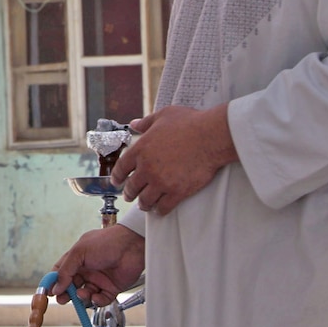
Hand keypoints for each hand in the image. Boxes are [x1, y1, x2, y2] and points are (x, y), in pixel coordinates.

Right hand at [51, 224, 144, 306]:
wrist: (131, 246)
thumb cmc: (106, 242)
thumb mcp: (79, 253)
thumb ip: (66, 270)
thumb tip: (56, 287)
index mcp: (77, 258)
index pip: (61, 271)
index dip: (54, 281)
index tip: (49, 291)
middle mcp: (87, 269)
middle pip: (72, 285)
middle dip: (66, 293)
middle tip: (62, 300)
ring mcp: (99, 279)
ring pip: (85, 294)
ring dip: (81, 297)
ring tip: (82, 294)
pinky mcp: (111, 288)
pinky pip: (101, 299)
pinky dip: (97, 301)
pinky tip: (95, 297)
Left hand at [111, 103, 237, 214]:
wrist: (211, 137)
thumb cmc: (189, 123)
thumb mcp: (163, 116)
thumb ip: (146, 122)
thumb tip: (133, 124)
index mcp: (140, 149)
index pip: (121, 168)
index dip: (117, 177)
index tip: (116, 182)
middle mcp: (147, 168)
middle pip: (132, 187)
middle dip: (129, 193)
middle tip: (129, 196)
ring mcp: (161, 181)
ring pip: (146, 200)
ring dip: (143, 204)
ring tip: (144, 205)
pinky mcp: (177, 192)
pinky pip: (164, 207)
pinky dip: (160, 210)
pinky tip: (160, 210)